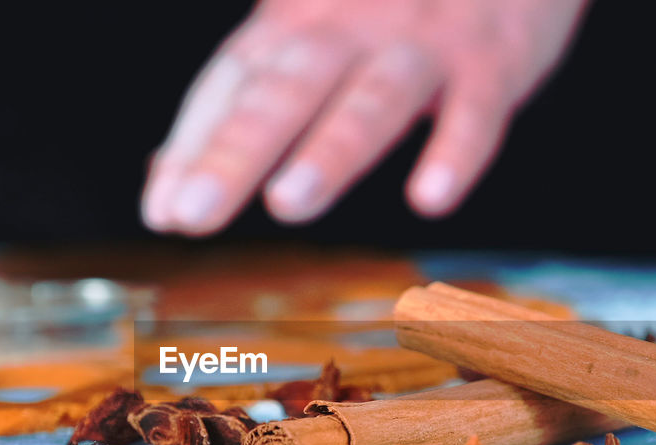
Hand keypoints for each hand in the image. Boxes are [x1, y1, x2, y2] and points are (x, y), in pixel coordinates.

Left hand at [142, 0, 588, 235]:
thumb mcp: (316, 27)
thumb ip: (248, 96)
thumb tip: (166, 178)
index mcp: (300, 19)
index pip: (233, 80)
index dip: (194, 144)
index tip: (162, 212)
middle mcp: (353, 26)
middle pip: (286, 88)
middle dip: (236, 151)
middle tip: (194, 215)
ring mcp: (424, 40)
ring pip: (373, 96)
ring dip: (330, 150)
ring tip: (288, 203)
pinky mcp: (494, 58)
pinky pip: (476, 108)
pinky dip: (455, 152)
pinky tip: (429, 198)